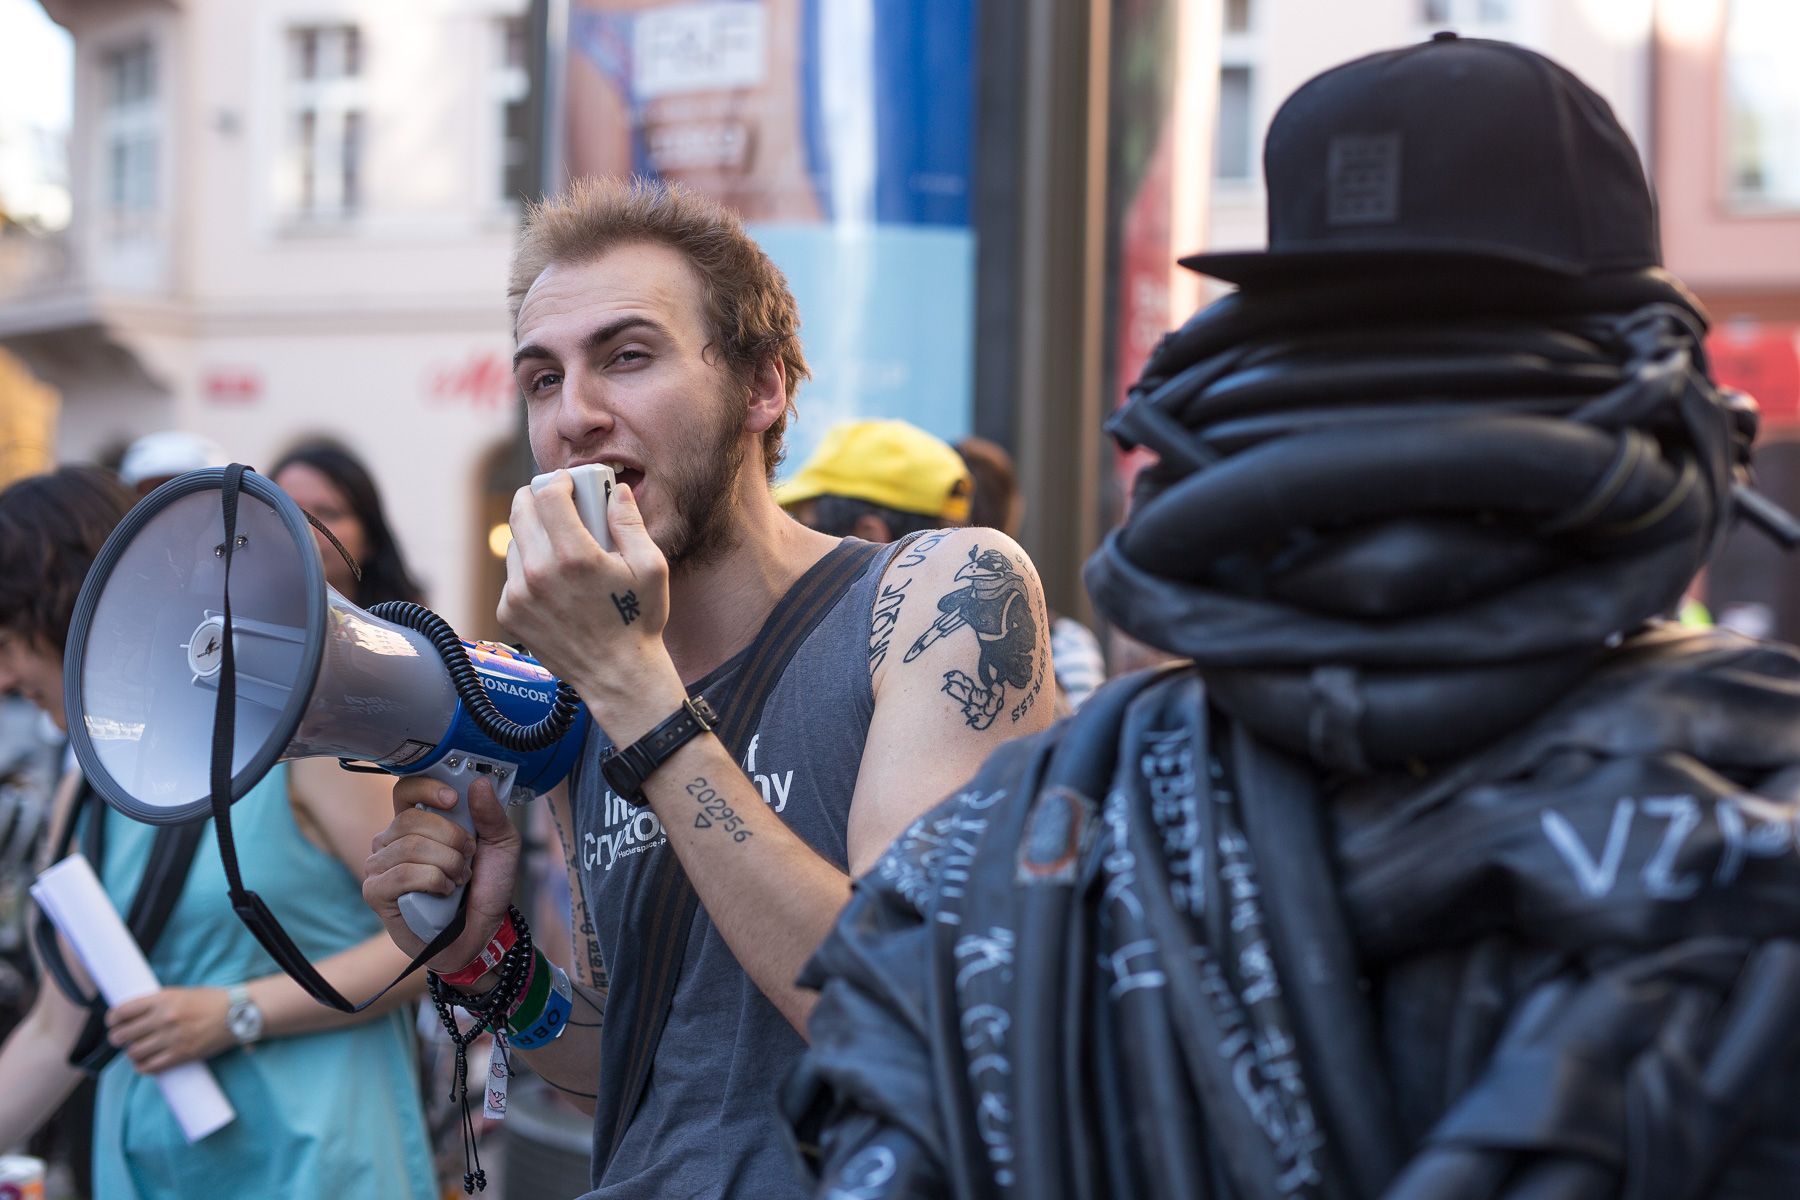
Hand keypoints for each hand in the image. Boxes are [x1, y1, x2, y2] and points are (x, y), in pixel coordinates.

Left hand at [106, 987, 233, 1073]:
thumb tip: (134, 1014)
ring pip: (134, 1052)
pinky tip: (143, 1063)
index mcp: (163, 1000)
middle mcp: (164, 1019)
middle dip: (118, 1038)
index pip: (123, 1011)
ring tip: (135, 1050)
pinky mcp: (181, 1055)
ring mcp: (172, 1038)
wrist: (237, 1014)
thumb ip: (158, 1003)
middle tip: (120, 1039)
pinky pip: (150, 1066)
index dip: (112, 1019)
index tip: (112, 1022)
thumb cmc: (210, 1001)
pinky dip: (142, 1067)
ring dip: (131, 1053)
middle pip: (123, 1035)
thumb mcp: (181, 993)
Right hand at [363, 774, 518, 972]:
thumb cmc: (485, 887)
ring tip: (460, 878)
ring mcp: (379, 866)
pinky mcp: (375, 892)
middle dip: (451, 838)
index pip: (405, 789)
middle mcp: (392, 840)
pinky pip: (402, 874)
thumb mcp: (502, 845)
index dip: (426, 788)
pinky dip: (434, 881)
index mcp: (418, 822)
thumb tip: (478, 783)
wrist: (481, 931)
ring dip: (448, 864)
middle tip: (469, 857)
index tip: (453, 800)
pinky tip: (444, 892)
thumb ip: (492, 815)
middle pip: (411, 820)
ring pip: (411, 847)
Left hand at [499, 479, 682, 728]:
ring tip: (558, 545)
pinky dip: (527, 568)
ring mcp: (518, 595)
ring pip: (514, 542)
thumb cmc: (637, 620)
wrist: (617, 675)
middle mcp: (539, 574)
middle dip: (537, 498)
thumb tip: (617, 491)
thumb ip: (630, 523)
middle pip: (521, 512)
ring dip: (533, 534)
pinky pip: (511, 575)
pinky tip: (553, 580)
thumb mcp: (651, 567)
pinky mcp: (508, 613)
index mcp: (575, 557)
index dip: (558, 482)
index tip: (567, 483)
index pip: (548, 497)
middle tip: (554, 501)